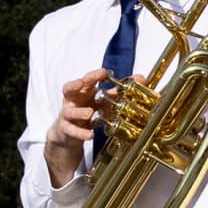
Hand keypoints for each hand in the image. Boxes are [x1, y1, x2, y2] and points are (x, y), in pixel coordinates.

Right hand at [45, 69, 113, 185]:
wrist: (71, 133)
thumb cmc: (89, 112)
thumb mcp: (104, 101)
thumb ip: (119, 91)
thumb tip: (141, 78)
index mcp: (83, 92)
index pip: (85, 80)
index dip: (93, 75)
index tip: (104, 72)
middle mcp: (73, 101)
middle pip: (69, 89)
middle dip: (75, 85)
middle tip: (83, 83)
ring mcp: (67, 115)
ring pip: (69, 111)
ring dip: (79, 112)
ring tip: (89, 113)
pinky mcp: (66, 129)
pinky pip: (71, 130)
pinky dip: (80, 133)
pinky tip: (90, 135)